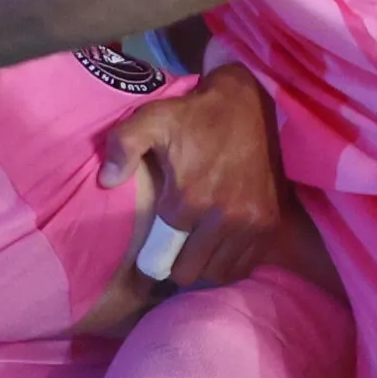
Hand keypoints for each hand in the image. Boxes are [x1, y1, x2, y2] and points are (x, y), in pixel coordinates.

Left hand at [100, 65, 288, 288]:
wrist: (248, 103)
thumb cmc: (193, 115)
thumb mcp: (151, 119)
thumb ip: (123, 146)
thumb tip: (106, 181)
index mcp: (189, 198)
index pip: (161, 256)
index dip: (150, 257)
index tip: (148, 250)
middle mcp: (224, 217)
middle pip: (188, 272)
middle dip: (175, 264)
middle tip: (171, 248)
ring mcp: (251, 223)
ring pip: (216, 274)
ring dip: (202, 265)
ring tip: (194, 248)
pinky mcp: (270, 224)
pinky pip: (243, 266)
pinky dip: (228, 262)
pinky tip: (216, 246)